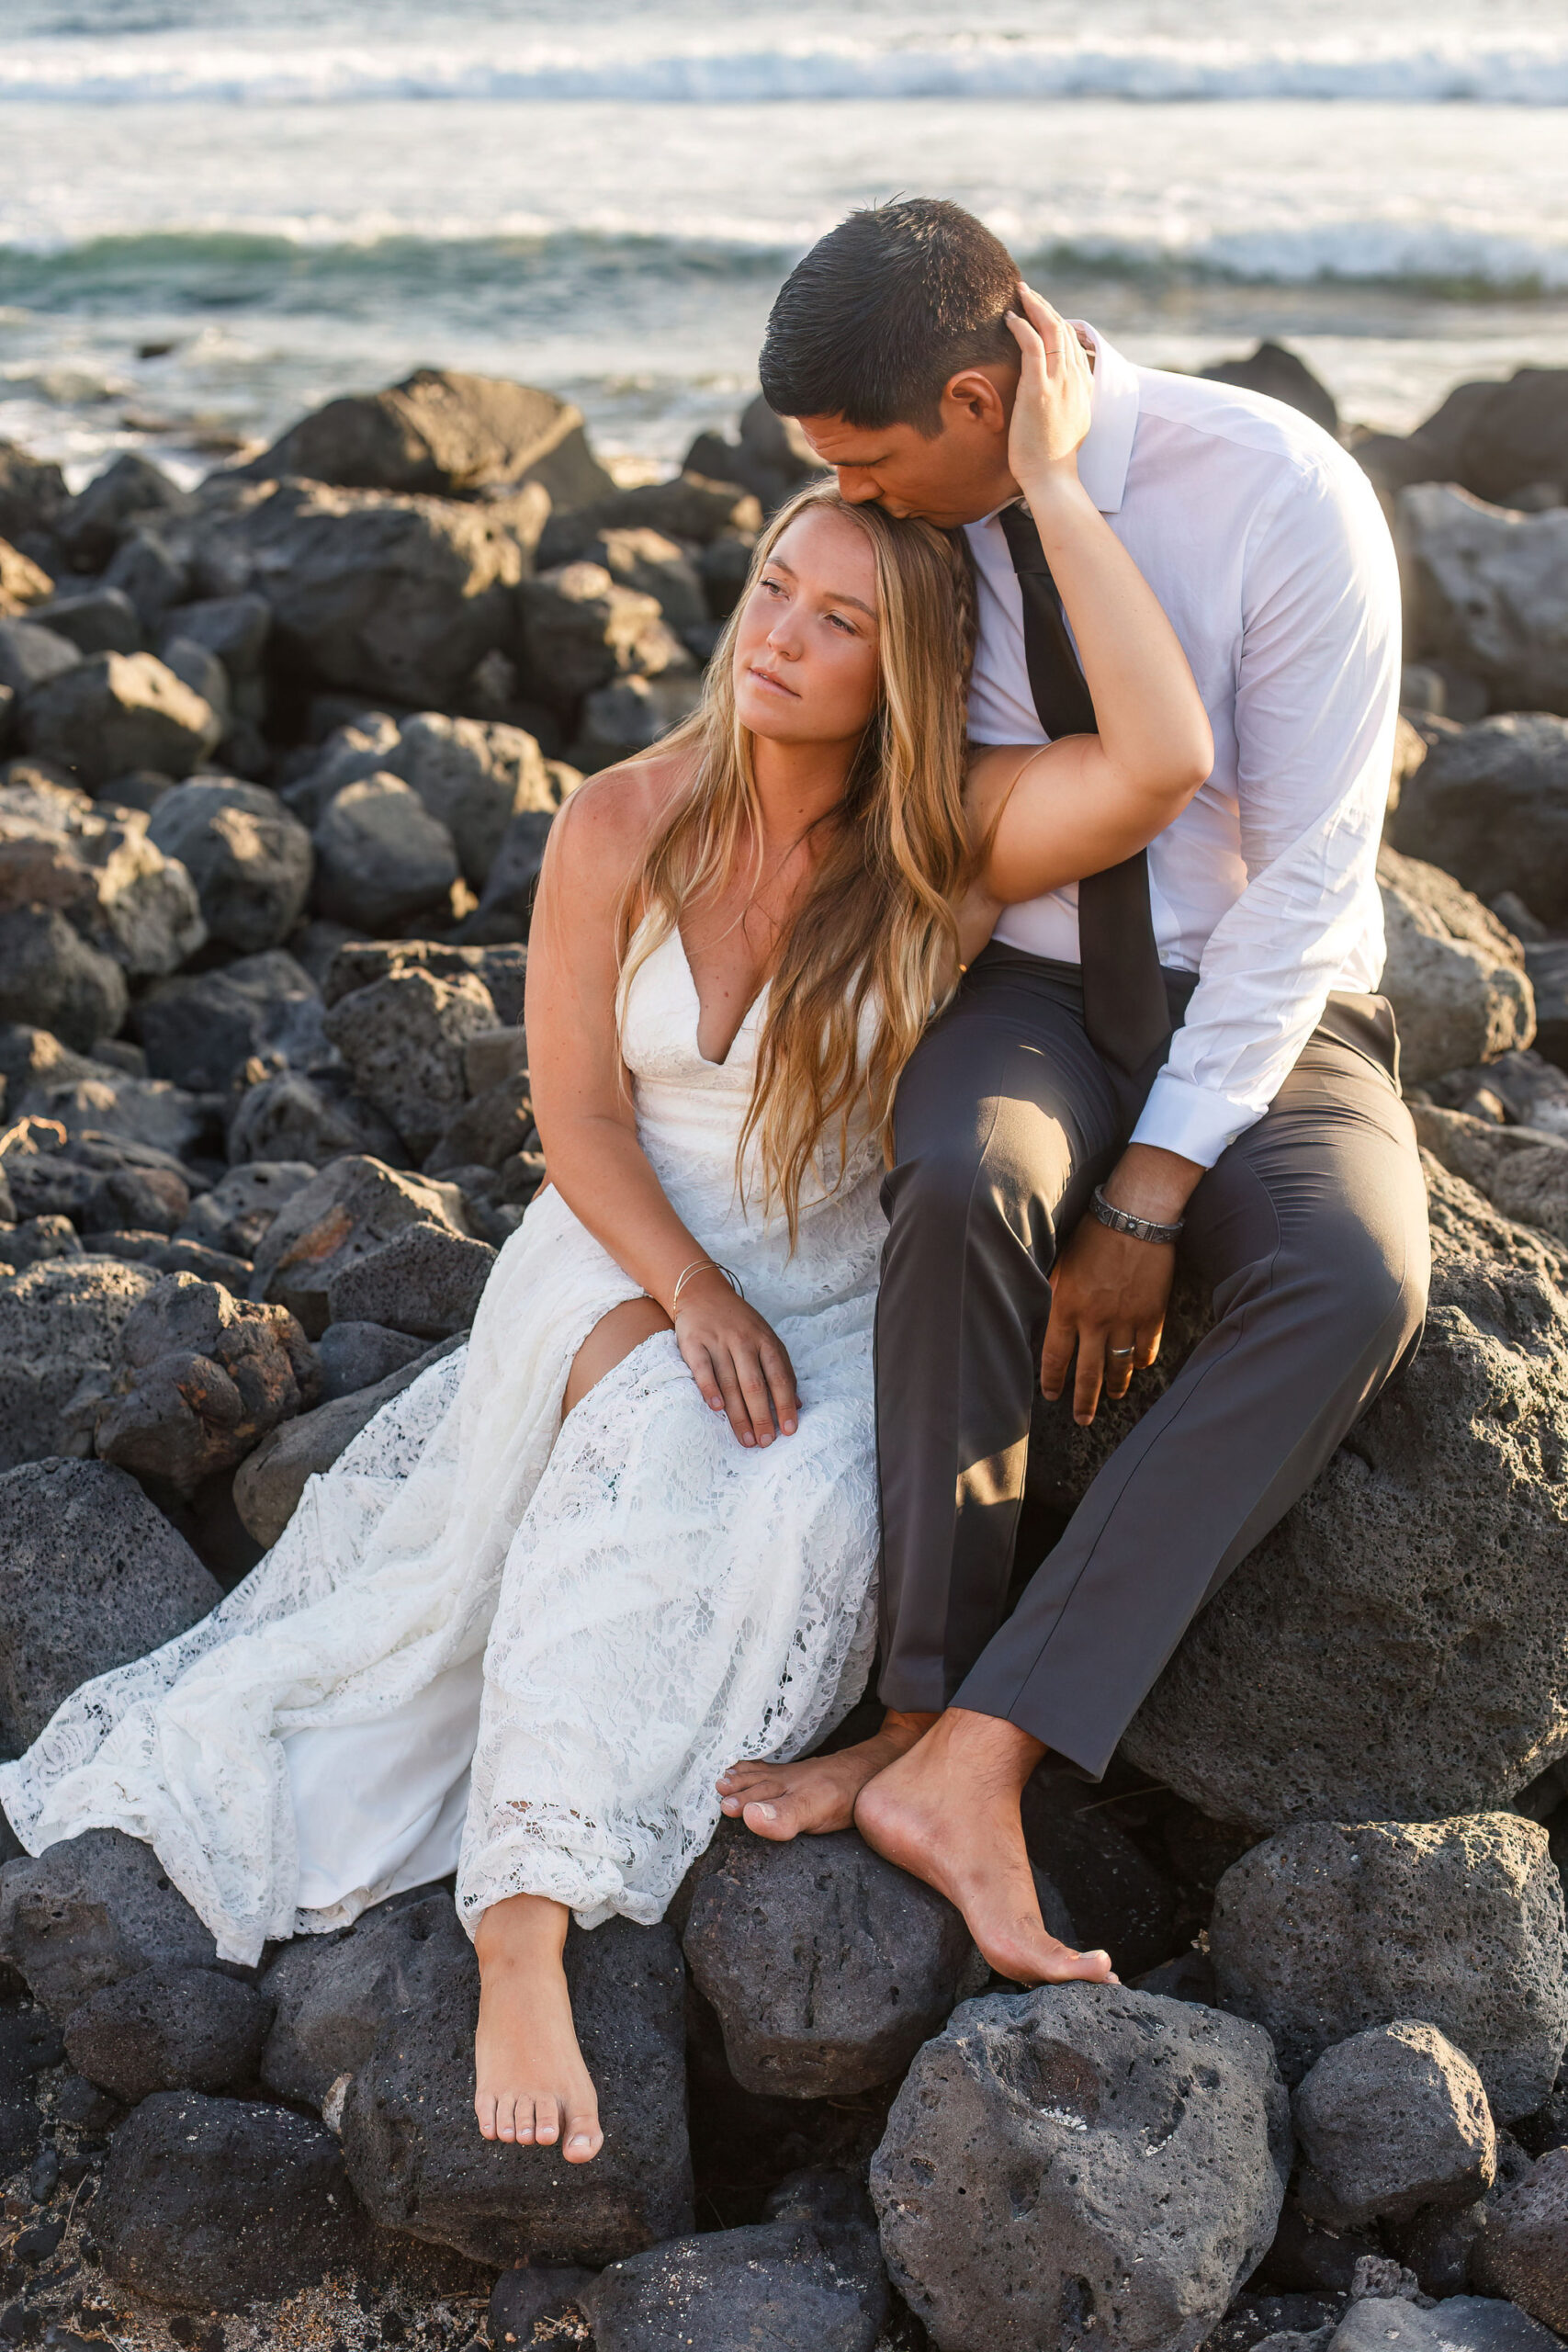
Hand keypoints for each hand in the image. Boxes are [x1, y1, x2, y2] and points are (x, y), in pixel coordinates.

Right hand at [674, 1269, 798, 1447]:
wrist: (702, 1293)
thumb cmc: (739, 1323)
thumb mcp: (766, 1339)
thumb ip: (781, 1369)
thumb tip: (798, 1404)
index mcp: (765, 1341)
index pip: (780, 1377)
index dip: (785, 1405)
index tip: (789, 1430)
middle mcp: (743, 1341)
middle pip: (755, 1385)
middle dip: (762, 1416)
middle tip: (766, 1442)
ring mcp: (718, 1341)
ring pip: (730, 1382)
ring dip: (738, 1414)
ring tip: (746, 1439)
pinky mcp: (694, 1343)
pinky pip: (703, 1369)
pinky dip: (709, 1389)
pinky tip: (716, 1409)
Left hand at [1005, 285, 1093, 488]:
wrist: (1052, 477)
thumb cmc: (1052, 457)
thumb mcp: (1066, 423)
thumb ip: (1064, 401)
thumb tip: (1053, 394)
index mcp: (1083, 385)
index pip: (1072, 341)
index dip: (1056, 321)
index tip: (1039, 311)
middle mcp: (1075, 378)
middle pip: (1063, 329)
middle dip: (1045, 306)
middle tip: (1027, 291)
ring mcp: (1059, 382)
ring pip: (1051, 330)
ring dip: (1034, 306)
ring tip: (1019, 293)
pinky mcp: (1040, 389)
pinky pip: (1033, 346)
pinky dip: (1022, 327)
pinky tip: (1010, 318)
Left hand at [1040, 1218, 1173, 1425]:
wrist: (1135, 1217)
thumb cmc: (1093, 1234)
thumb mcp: (1061, 1263)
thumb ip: (1055, 1294)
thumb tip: (1046, 1317)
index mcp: (1066, 1307)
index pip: (1054, 1356)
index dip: (1052, 1380)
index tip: (1051, 1395)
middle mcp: (1095, 1321)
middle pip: (1087, 1373)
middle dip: (1083, 1401)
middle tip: (1082, 1420)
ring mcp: (1126, 1321)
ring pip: (1119, 1366)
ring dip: (1114, 1386)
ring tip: (1112, 1397)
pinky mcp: (1152, 1315)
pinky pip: (1147, 1349)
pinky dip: (1142, 1361)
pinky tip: (1138, 1367)